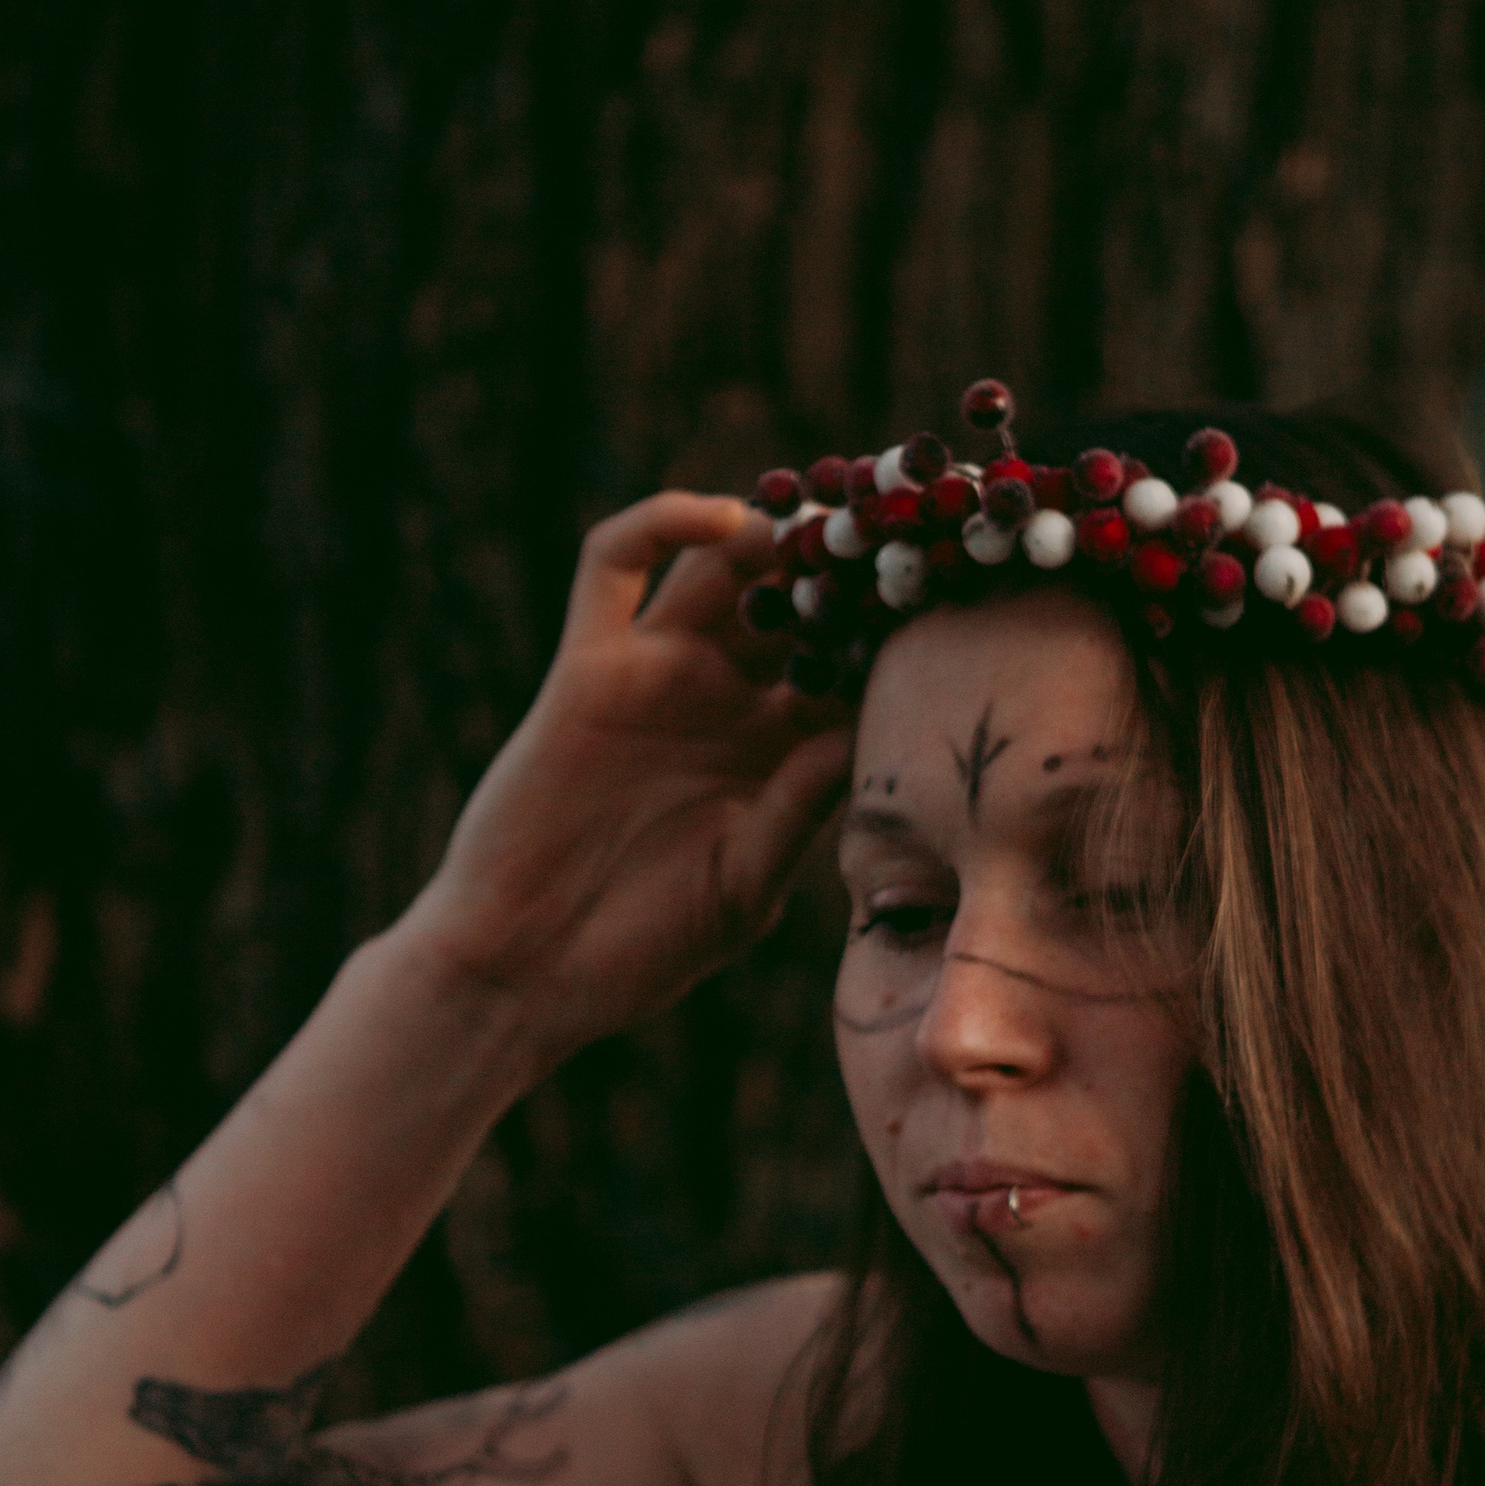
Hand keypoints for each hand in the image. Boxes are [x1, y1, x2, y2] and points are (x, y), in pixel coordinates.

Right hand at [403, 491, 851, 1079]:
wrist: (526, 973)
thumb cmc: (642, 951)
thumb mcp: (744, 887)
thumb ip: (799, 810)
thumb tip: (864, 732)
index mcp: (778, 755)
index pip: (850, 668)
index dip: (895, 629)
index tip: (959, 591)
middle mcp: (723, 703)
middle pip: (795, 603)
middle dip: (845, 563)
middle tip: (904, 519)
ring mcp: (655, 679)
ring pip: (719, 569)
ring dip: (772, 532)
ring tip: (829, 512)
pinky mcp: (586, 669)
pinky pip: (612, 569)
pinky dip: (662, 523)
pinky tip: (724, 519)